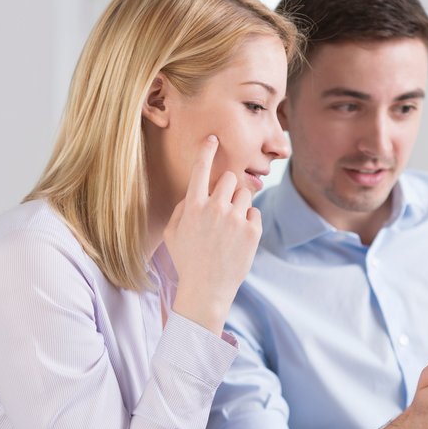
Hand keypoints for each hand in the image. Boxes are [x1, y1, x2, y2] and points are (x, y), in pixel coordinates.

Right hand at [164, 135, 261, 333]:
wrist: (207, 290)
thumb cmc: (187, 261)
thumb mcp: (172, 234)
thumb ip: (183, 208)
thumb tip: (196, 193)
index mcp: (193, 207)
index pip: (201, 170)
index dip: (207, 151)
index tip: (214, 139)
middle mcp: (215, 208)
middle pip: (229, 178)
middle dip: (228, 188)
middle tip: (224, 207)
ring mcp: (236, 219)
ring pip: (244, 194)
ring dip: (239, 205)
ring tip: (230, 227)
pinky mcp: (253, 231)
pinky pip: (255, 213)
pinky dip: (249, 222)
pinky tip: (238, 238)